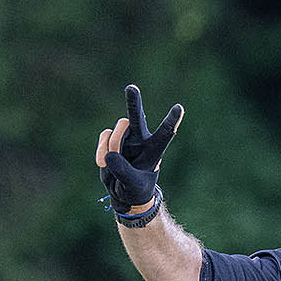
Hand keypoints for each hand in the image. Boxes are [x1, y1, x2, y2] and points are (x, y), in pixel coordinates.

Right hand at [95, 84, 183, 208]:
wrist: (124, 193)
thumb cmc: (135, 189)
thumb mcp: (132, 185)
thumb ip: (123, 171)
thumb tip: (110, 154)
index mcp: (154, 150)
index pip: (165, 133)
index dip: (171, 120)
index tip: (179, 108)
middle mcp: (141, 139)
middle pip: (138, 117)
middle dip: (133, 102)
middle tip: (131, 88)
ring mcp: (125, 139)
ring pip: (119, 128)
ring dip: (114, 143)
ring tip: (111, 162)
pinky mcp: (110, 140)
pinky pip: (104, 136)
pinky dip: (101, 149)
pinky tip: (103, 164)